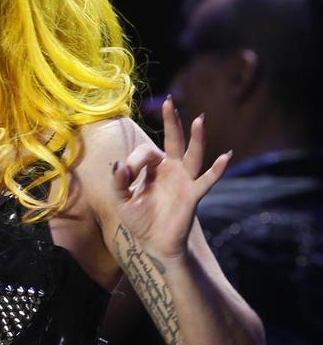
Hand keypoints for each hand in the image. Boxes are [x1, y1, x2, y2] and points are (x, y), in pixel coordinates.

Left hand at [112, 97, 230, 262]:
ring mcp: (184, 181)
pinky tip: (225, 157)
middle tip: (170, 102)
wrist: (153, 243)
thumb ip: (118, 182)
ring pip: (192, 154)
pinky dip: (217, 169)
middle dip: (172, 121)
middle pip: (174, 140)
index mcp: (154, 168)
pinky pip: (206, 180)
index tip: (125, 175)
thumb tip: (118, 164)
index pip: (146, 152)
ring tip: (199, 119)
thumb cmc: (139, 219)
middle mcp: (171, 170)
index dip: (134, 162)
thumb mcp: (121, 199)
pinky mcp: (192, 195)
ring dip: (196, 138)